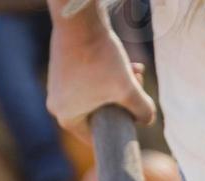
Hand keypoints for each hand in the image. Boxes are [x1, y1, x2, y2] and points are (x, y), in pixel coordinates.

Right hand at [46, 0, 154, 139]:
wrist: (80, 20)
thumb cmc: (100, 59)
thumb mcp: (128, 89)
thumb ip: (142, 110)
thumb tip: (148, 120)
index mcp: (66, 117)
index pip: (96, 137)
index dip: (120, 131)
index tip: (135, 118)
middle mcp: (56, 104)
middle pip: (100, 114)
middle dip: (124, 102)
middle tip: (140, 87)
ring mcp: (57, 86)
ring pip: (98, 95)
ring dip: (120, 86)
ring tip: (137, 71)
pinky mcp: (62, 70)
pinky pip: (90, 82)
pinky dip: (108, 75)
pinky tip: (126, 64)